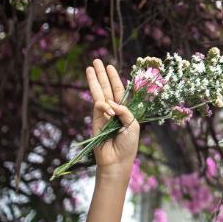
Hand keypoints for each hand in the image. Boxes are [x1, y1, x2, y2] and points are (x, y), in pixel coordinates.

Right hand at [86, 59, 138, 173]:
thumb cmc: (128, 144)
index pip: (119, 91)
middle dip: (101, 75)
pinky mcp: (95, 120)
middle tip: (96, 61)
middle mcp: (113, 110)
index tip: (110, 67)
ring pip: (99, 94)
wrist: (117, 161)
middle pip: (106, 88)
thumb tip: (110, 102)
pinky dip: (104, 106)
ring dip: (94, 80)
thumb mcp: (133, 125)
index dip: (114, 79)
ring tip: (89, 68)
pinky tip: (108, 109)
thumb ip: (124, 111)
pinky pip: (98, 107)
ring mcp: (103, 114)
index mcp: (125, 110)